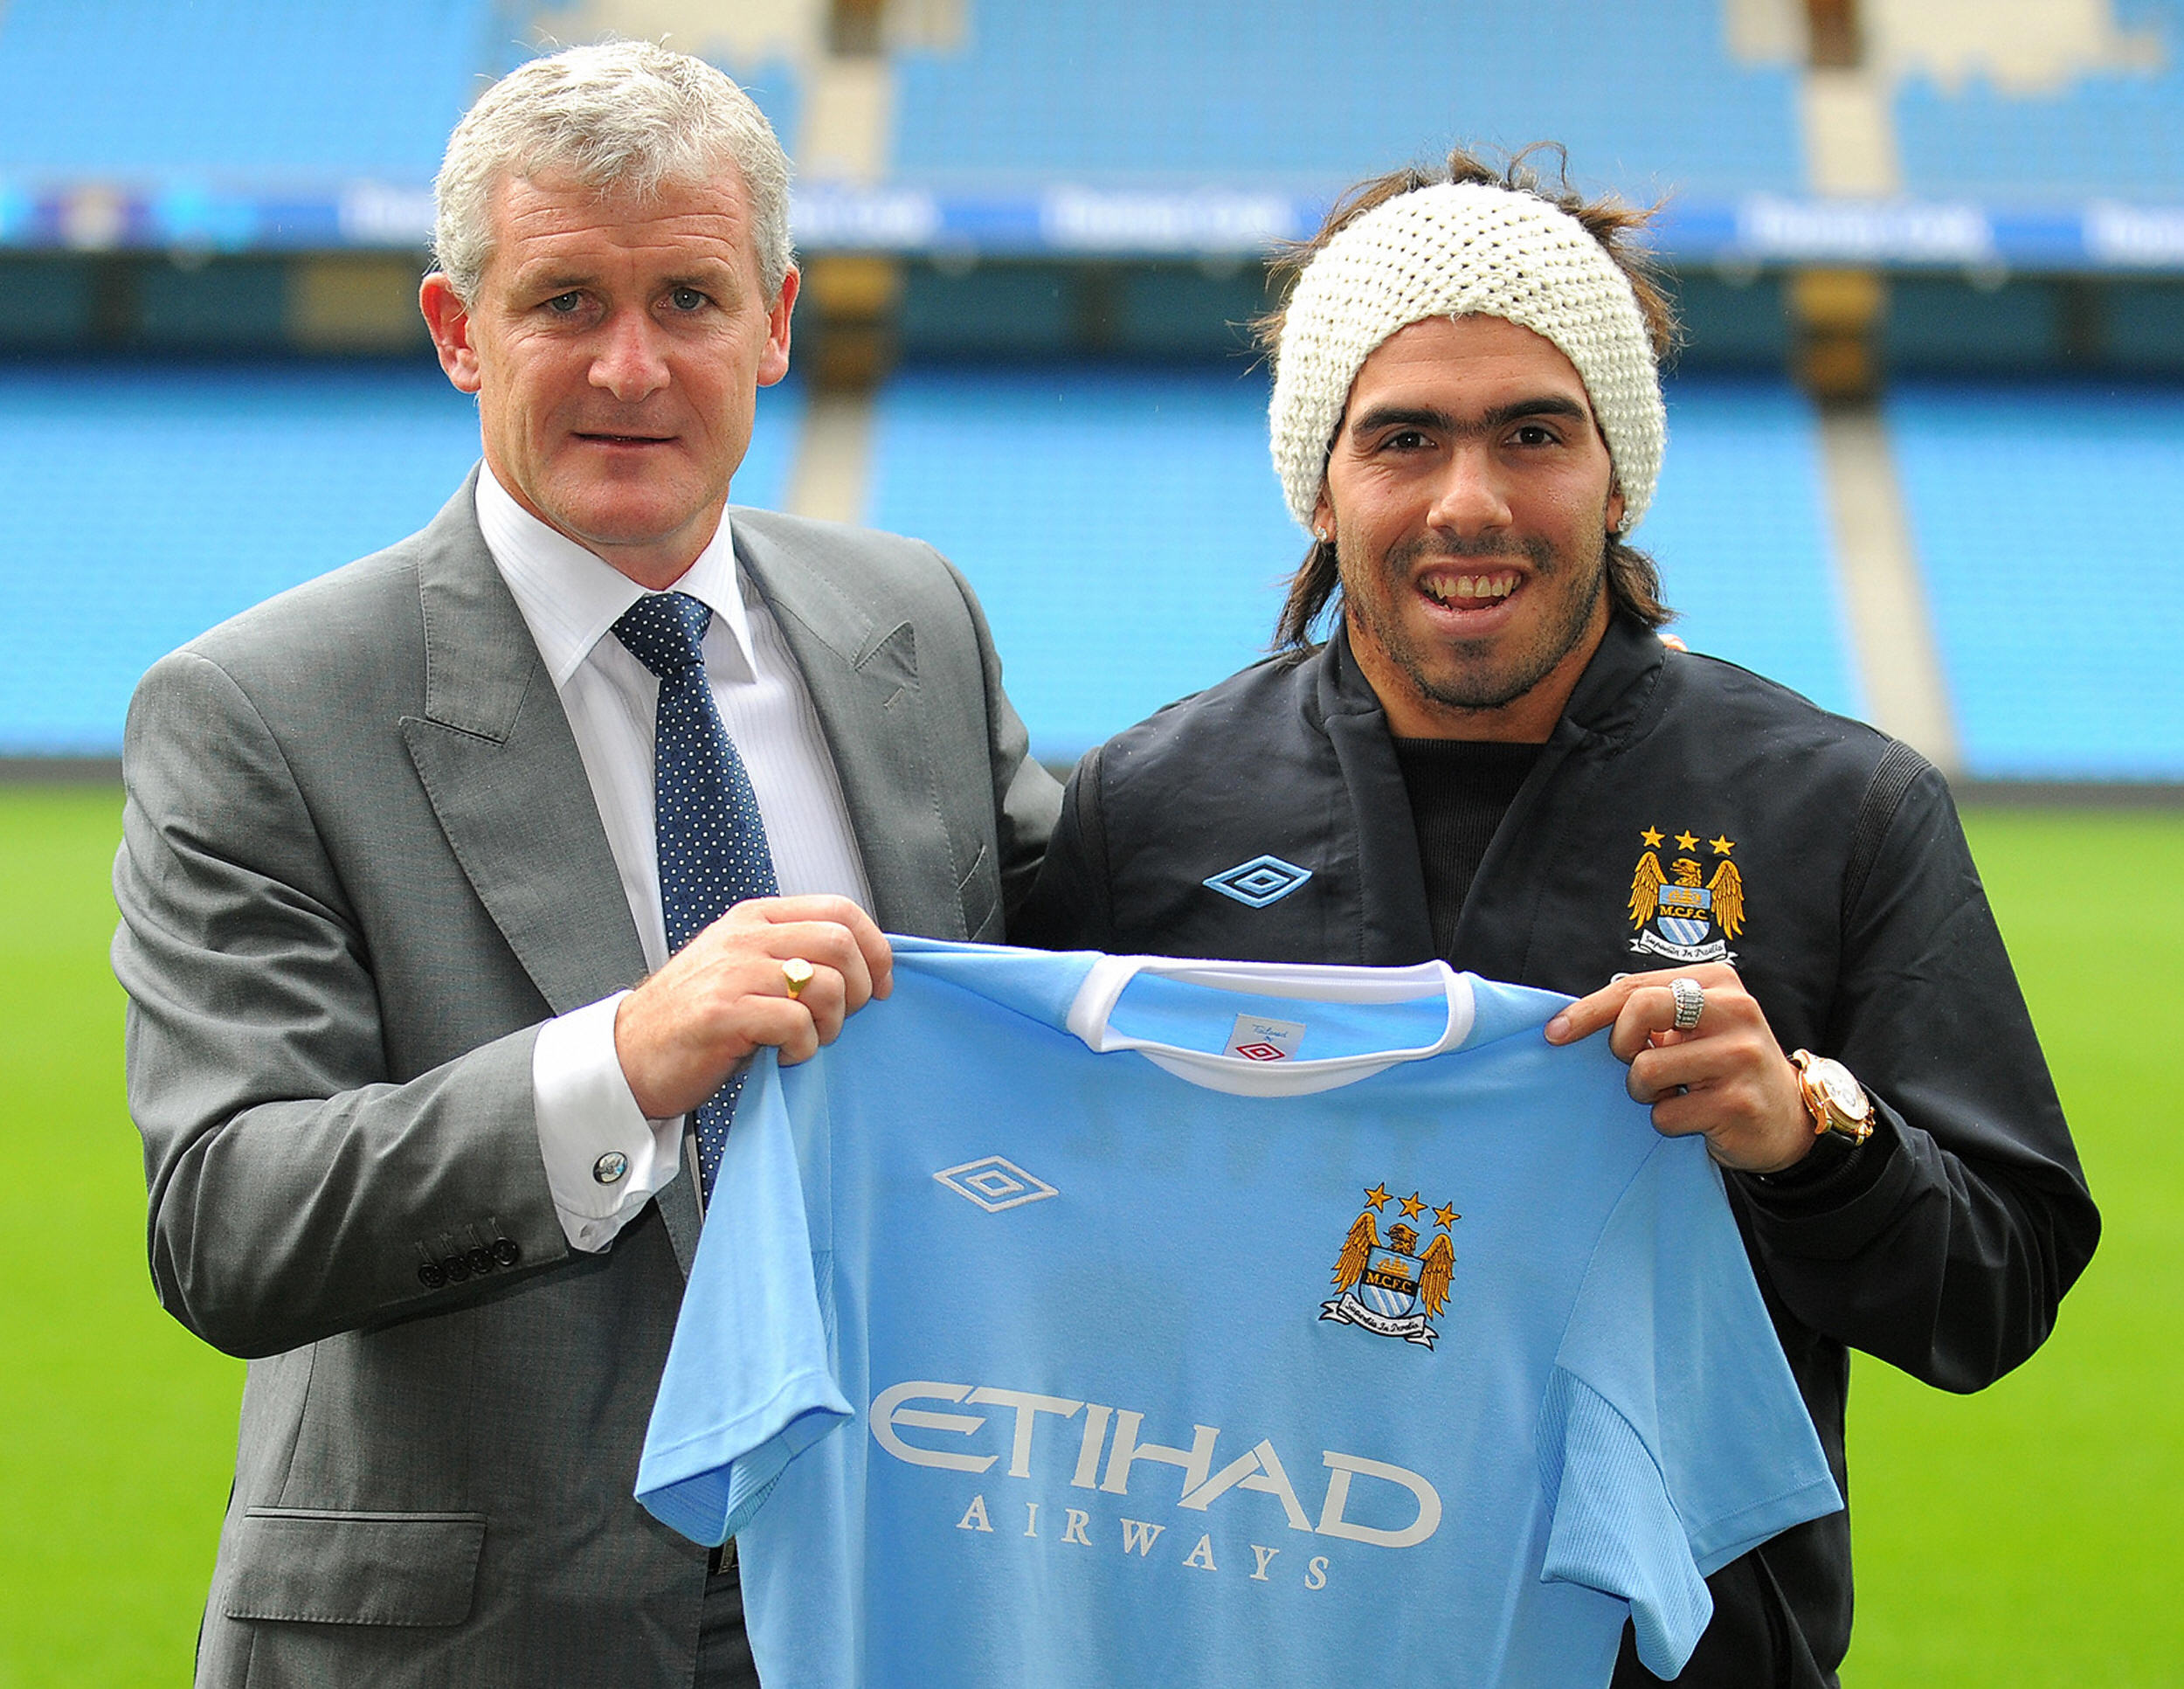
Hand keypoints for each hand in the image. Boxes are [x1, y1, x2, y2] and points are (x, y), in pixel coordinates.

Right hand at [613, 895, 891, 1118]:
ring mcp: (732, 972)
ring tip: (808, 1040)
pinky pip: (796, 1024)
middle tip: (843, 1019)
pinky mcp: (723, 1012)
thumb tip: (864, 964)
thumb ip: (791, 954)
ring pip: (825, 984)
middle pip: (840, 943)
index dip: (875, 947)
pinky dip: (804, 1047)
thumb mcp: (743, 967)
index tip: (882, 984)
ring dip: (832, 1024)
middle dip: (861, 989)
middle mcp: (745, 937)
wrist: (630, 1055)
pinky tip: (785, 1056)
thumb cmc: (694, 1018)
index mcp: (755, 918)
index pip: (839, 908)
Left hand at [1542, 963, 1812, 1173]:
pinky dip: (1667, 1121)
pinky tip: (1694, 1116)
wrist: (1787, 1118)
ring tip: (1673, 1092)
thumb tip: (1572, 1020)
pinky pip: (1667, 1114)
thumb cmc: (1722, 1067)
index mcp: (1717, 982)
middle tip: (1633, 1064)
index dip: (1588, 1010)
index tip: (1554, 1032)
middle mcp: (1735, 1010)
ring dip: (1645, 1092)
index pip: (1635, 986)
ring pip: (1647, 1069)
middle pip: (1639, 1011)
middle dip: (1620, 1045)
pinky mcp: (1739, 1102)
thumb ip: (1647, 1012)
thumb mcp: (1693, 1027)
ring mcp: (1741, 1056)